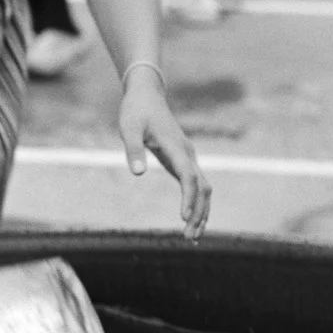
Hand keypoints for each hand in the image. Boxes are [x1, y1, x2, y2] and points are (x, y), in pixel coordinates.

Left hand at [118, 68, 213, 239]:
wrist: (146, 94)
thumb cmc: (135, 110)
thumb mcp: (128, 127)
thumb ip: (133, 149)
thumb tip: (137, 173)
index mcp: (176, 146)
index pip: (188, 176)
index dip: (189, 197)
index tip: (184, 217)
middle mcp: (187, 153)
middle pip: (202, 187)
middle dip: (198, 213)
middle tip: (189, 238)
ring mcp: (188, 157)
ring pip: (204, 188)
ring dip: (201, 212)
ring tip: (193, 237)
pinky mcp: (183, 160)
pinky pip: (196, 185)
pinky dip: (197, 203)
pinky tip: (190, 219)